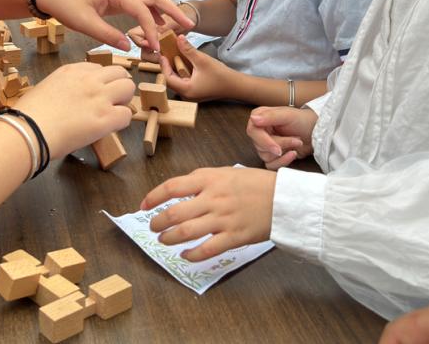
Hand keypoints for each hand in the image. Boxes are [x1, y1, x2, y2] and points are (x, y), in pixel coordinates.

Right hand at [14, 62, 135, 158]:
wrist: (29, 130)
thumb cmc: (29, 115)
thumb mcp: (46, 88)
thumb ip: (64, 88)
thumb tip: (73, 100)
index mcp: (71, 70)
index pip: (98, 68)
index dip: (101, 81)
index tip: (97, 92)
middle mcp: (89, 79)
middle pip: (119, 72)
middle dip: (118, 86)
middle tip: (112, 101)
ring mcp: (99, 97)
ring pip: (128, 87)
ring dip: (124, 100)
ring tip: (114, 113)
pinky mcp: (106, 118)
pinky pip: (127, 114)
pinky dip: (122, 121)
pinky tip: (110, 128)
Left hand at [34, 0, 192, 53]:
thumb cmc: (65, 4)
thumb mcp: (84, 23)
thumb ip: (107, 35)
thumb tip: (128, 46)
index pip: (142, 9)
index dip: (151, 28)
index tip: (155, 46)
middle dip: (173, 9)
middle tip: (189, 24)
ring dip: (165, 9)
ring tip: (180, 24)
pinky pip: (140, 1)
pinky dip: (153, 11)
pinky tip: (159, 23)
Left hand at [141, 167, 275, 260]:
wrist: (284, 199)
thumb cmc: (255, 184)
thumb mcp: (226, 173)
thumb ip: (203, 181)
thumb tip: (180, 192)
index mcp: (209, 179)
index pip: (172, 186)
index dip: (153, 196)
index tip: (144, 205)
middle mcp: (213, 199)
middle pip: (174, 213)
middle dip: (157, 222)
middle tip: (152, 227)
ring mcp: (223, 219)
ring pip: (186, 232)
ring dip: (169, 239)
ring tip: (162, 241)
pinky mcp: (234, 237)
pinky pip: (206, 249)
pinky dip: (192, 255)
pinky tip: (185, 255)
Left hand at [163, 36, 232, 100]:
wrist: (235, 86)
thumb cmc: (220, 75)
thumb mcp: (202, 60)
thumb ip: (188, 49)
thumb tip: (178, 38)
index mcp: (186, 90)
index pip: (168, 78)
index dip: (164, 65)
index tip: (162, 53)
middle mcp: (186, 95)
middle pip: (171, 79)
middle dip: (169, 66)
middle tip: (167, 52)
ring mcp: (191, 94)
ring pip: (177, 80)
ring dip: (175, 68)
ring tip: (173, 55)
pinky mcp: (195, 92)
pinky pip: (184, 81)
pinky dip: (182, 71)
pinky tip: (183, 62)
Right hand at [246, 106, 316, 169]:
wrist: (315, 132)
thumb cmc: (302, 120)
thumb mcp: (287, 115)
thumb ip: (270, 116)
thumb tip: (253, 118)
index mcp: (260, 118)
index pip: (253, 131)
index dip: (264, 141)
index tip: (277, 148)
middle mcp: (260, 132)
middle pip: (259, 146)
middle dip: (280, 145)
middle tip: (296, 140)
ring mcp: (265, 145)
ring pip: (265, 156)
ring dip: (284, 152)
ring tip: (297, 143)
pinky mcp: (272, 156)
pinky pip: (270, 165)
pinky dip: (283, 161)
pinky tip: (293, 153)